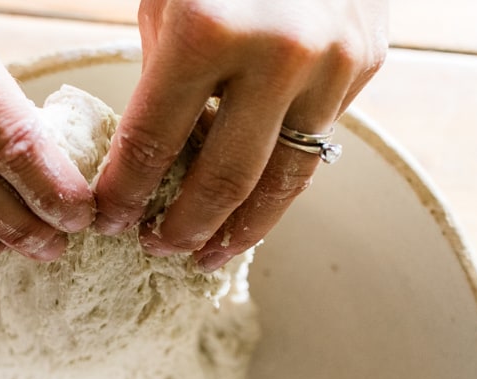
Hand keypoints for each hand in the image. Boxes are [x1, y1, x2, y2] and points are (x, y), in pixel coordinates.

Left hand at [94, 0, 387, 270]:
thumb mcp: (168, 1)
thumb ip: (163, 78)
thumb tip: (153, 156)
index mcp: (208, 30)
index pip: (153, 142)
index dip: (126, 191)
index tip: (110, 220)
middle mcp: (278, 54)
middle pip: (223, 179)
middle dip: (182, 226)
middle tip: (157, 248)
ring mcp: (333, 63)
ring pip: (284, 180)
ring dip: (241, 229)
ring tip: (209, 255)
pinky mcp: (366, 67)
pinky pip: (315, 143)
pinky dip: (278, 183)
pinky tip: (251, 207)